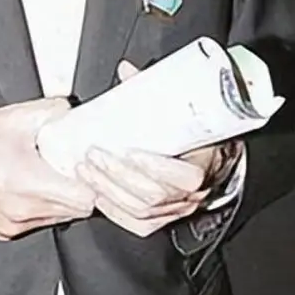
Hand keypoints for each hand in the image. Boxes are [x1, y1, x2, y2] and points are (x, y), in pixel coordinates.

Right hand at [0, 97, 94, 241]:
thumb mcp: (12, 118)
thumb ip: (50, 111)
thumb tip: (71, 110)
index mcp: (29, 183)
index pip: (86, 200)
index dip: (94, 184)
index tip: (89, 169)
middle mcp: (23, 211)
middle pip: (76, 211)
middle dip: (79, 190)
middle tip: (71, 168)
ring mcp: (13, 225)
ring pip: (57, 218)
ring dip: (60, 200)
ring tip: (48, 176)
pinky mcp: (4, 231)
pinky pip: (36, 223)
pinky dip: (40, 208)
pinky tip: (30, 188)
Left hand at [73, 60, 239, 237]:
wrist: (208, 163)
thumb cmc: (195, 138)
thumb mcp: (182, 113)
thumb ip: (155, 93)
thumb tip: (127, 71)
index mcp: (203, 166)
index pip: (186, 177)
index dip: (155, 166)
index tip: (130, 150)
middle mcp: (191, 195)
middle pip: (154, 195)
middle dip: (117, 175)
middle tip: (93, 155)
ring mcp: (175, 210)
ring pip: (140, 211)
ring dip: (108, 189)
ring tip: (86, 169)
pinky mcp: (159, 221)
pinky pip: (135, 224)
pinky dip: (113, 210)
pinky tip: (96, 194)